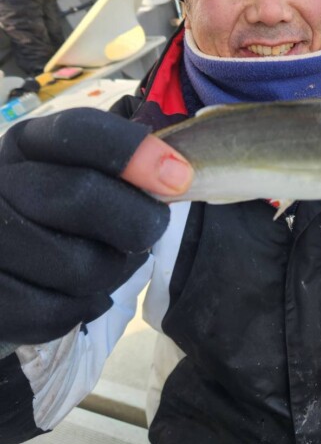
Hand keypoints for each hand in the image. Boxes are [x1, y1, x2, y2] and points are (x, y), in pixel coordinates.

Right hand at [0, 108, 192, 343]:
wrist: (9, 269)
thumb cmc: (61, 218)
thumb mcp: (89, 176)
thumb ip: (126, 168)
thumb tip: (178, 175)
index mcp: (29, 144)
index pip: (78, 132)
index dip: (134, 152)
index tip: (180, 177)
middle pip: (78, 195)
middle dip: (135, 220)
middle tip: (150, 231)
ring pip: (76, 264)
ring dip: (112, 271)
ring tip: (109, 263)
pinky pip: (55, 311)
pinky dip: (83, 308)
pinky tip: (82, 294)